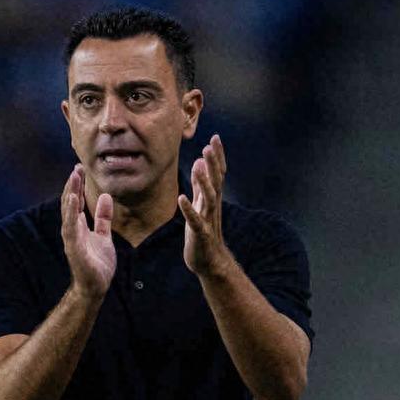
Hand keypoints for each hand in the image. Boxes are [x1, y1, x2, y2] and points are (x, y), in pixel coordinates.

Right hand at [61, 164, 115, 298]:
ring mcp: (72, 238)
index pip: (76, 201)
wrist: (96, 286)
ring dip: (70, 193)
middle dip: (73, 185)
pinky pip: (71, 227)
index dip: (77, 185)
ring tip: (73, 177)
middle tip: (77, 167)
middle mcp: (72, 229)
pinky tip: (73, 199)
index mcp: (79, 225)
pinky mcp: (74, 247)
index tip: (80, 168)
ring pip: (68, 211)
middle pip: (70, 202)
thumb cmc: (97, 262)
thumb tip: (105, 196)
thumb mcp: (104, 235)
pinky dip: (71, 212)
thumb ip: (103, 217)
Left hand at [178, 134, 232, 276]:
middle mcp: (213, 207)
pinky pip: (195, 221)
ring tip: (197, 166)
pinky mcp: (200, 234)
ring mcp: (208, 220)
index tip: (215, 137)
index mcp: (212, 199)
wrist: (209, 262)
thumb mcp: (201, 205)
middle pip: (216, 182)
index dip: (218, 157)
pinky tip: (181, 198)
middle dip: (213, 164)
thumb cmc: (203, 232)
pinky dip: (189, 209)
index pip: (218, 174)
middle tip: (209, 145)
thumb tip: (199, 162)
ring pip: (209, 199)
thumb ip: (200, 185)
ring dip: (204, 182)